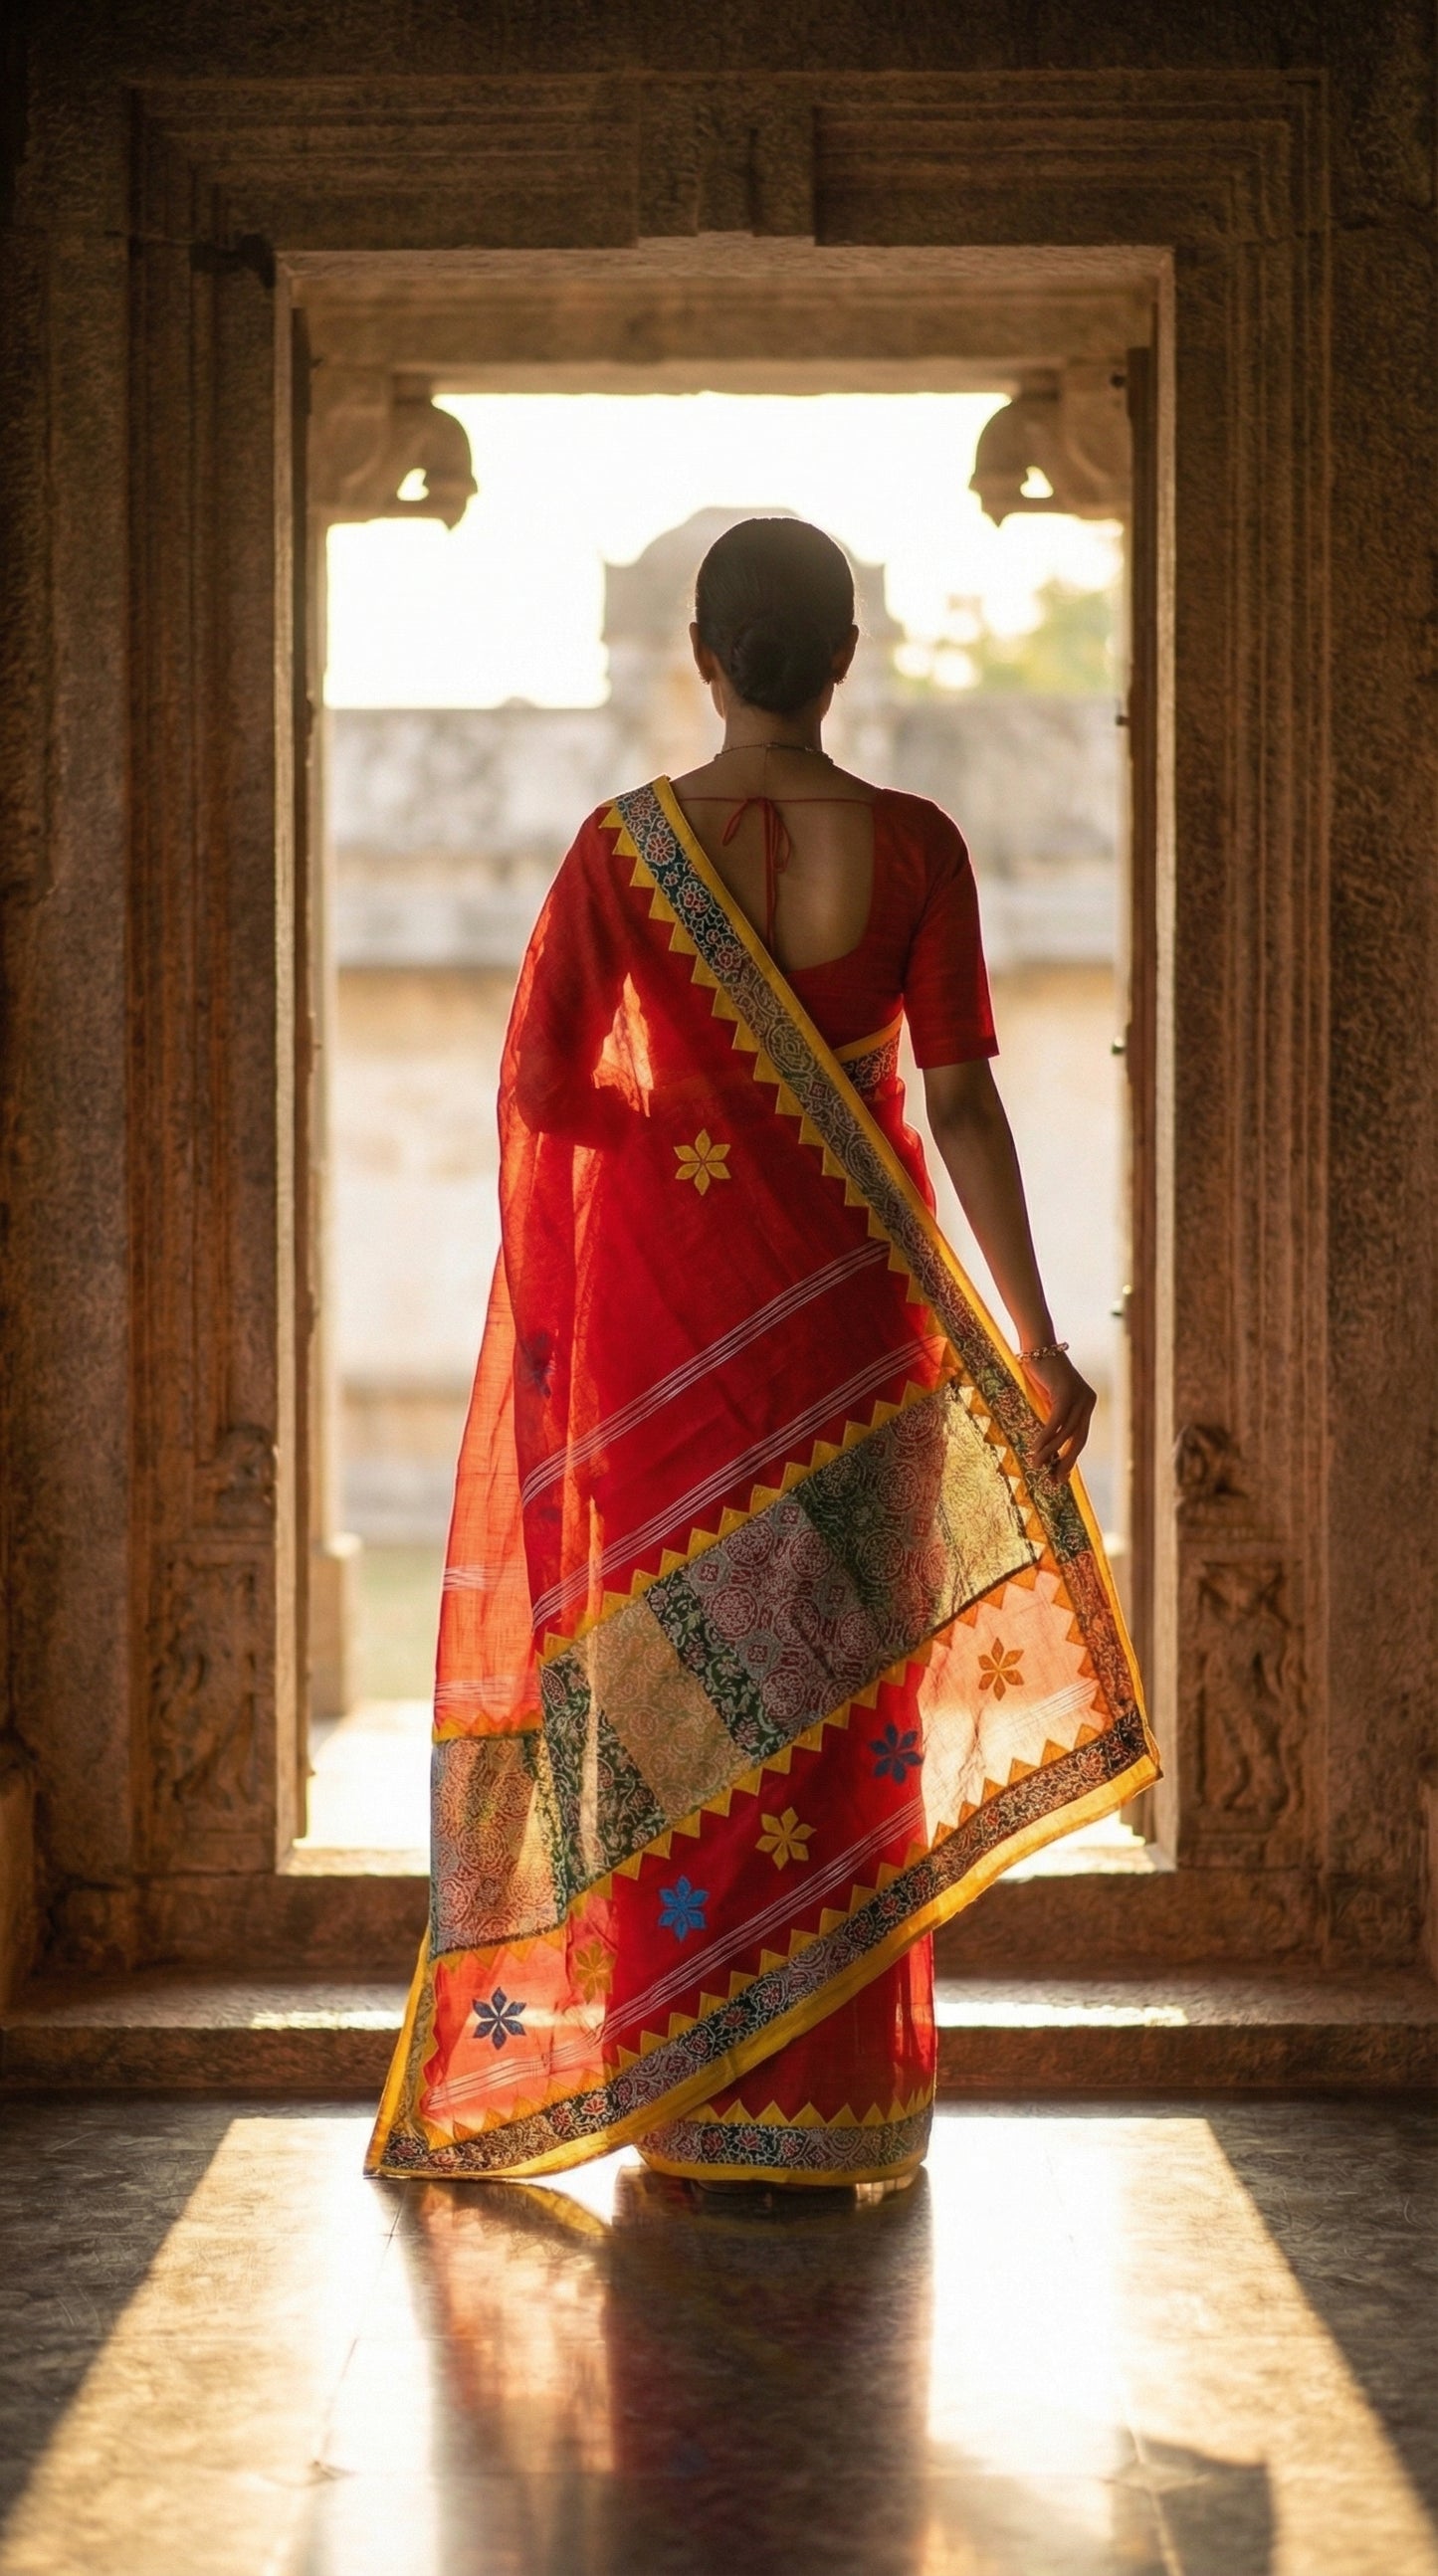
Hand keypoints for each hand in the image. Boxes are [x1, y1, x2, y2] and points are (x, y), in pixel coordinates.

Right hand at [1019, 1347, 1095, 1480]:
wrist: (1037, 1346)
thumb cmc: (1039, 1373)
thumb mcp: (1049, 1400)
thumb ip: (1054, 1418)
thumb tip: (1046, 1447)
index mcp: (1087, 1404)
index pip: (1080, 1438)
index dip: (1069, 1459)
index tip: (1059, 1477)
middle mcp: (1087, 1401)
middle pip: (1079, 1439)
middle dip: (1065, 1462)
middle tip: (1054, 1480)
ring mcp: (1079, 1396)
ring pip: (1066, 1433)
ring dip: (1050, 1451)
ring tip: (1037, 1465)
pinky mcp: (1066, 1392)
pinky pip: (1056, 1421)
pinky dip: (1046, 1437)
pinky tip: (1036, 1448)